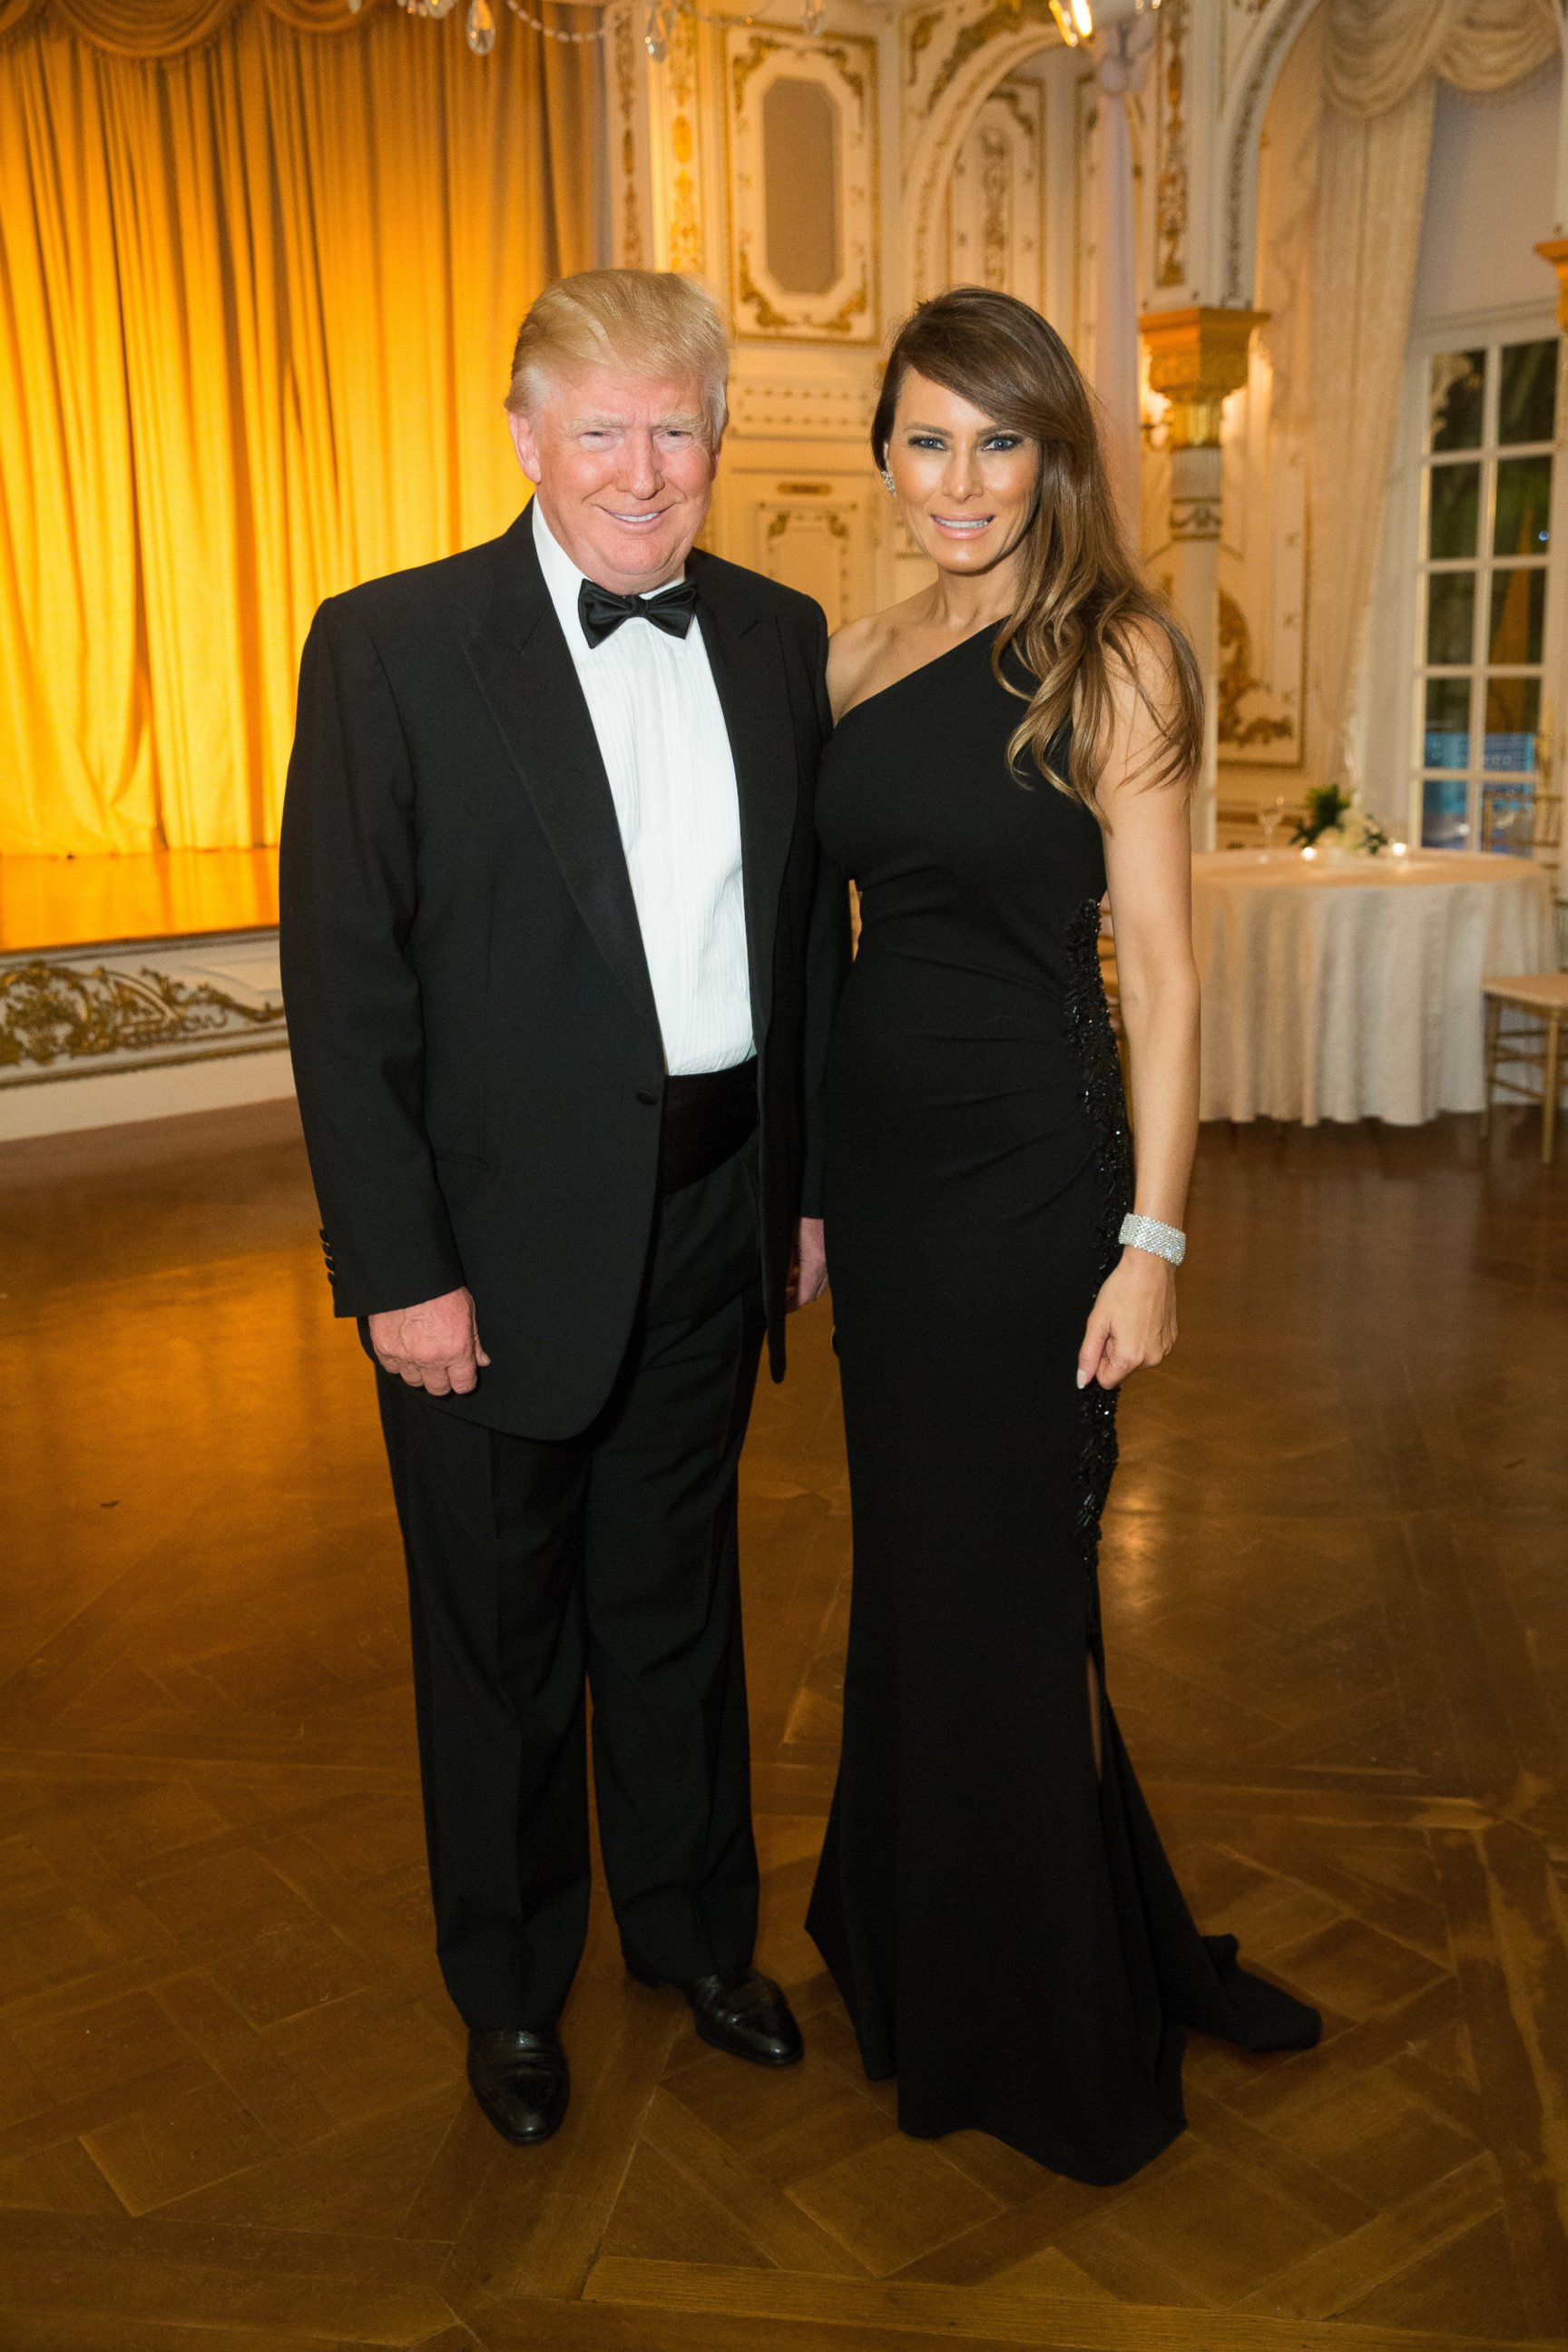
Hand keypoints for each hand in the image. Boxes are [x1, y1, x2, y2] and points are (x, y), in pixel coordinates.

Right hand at [368, 1286, 489, 1395]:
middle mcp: (432, 1358)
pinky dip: (398, 1362)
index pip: (463, 1385)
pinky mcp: (384, 1349)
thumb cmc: (441, 1288)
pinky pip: (392, 1369)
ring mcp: (406, 1356)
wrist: (407, 1272)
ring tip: (421, 1355)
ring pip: (414, 1382)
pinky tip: (404, 1349)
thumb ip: (474, 1341)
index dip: (464, 1382)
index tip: (461, 1376)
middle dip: (442, 1380)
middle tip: (442, 1367)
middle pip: (438, 1388)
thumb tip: (481, 1361)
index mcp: (457, 1349)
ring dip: (419, 1372)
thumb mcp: (468, 1311)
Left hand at [788, 1216, 827, 1309]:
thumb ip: (786, 1263)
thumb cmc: (804, 1214)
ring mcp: (834, 1261)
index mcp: (816, 1262)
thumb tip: (780, 1282)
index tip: (780, 1309)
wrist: (821, 1200)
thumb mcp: (788, 1240)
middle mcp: (829, 1265)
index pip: (805, 1295)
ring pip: (820, 1284)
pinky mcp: (835, 1254)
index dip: (792, 1305)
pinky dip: (812, 1276)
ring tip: (787, 1285)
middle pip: (814, 1293)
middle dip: (798, 1299)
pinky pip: (824, 1273)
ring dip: (804, 1287)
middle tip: (782, 1302)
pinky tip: (798, 1270)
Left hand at [1076, 1249, 1176, 1391]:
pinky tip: (1141, 1316)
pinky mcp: (1172, 1339)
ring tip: (1129, 1318)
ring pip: (1136, 1359)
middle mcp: (1152, 1359)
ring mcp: (1164, 1349)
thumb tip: (1082, 1381)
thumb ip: (1088, 1355)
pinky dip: (1142, 1337)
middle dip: (1113, 1351)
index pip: (1106, 1380)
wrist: (1151, 1266)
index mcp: (1130, 1357)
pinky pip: (1150, 1348)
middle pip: (1122, 1369)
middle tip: (1116, 1323)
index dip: (1099, 1360)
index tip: (1103, 1337)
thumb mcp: (1097, 1322)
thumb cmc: (1123, 1288)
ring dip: (1127, 1344)